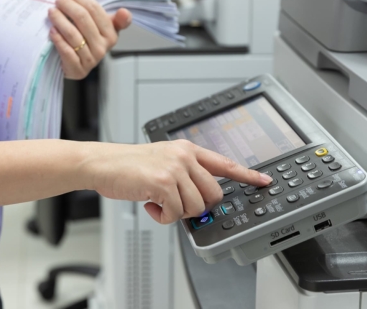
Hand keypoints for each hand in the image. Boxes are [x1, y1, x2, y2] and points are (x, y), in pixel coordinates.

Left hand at [48, 0, 131, 79]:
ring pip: (73, 34)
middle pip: (83, 20)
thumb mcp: (103, 29)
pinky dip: (58, 39)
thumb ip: (115, 19)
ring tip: (52, 12)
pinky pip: (66, 50)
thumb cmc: (89, 43)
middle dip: (68, 6)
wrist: (78, 66)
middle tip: (59, 1)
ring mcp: (90, 59)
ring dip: (59, 20)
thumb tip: (125, 12)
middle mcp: (103, 47)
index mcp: (111, 35)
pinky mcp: (78, 68)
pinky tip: (52, 30)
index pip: (96, 10)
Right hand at [78, 140, 272, 224]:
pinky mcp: (163, 183)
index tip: (263, 181)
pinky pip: (176, 214)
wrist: (103, 163)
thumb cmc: (130, 165)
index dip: (247, 175)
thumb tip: (201, 197)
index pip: (225, 162)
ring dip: (177, 212)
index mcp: (187, 149)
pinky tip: (150, 205)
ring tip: (159, 202)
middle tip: (178, 203)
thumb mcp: (163, 159)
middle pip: (214, 194)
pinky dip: (163, 217)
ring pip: (196, 207)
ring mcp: (174, 169)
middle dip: (198, 206)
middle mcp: (184, 156)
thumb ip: (185, 173)